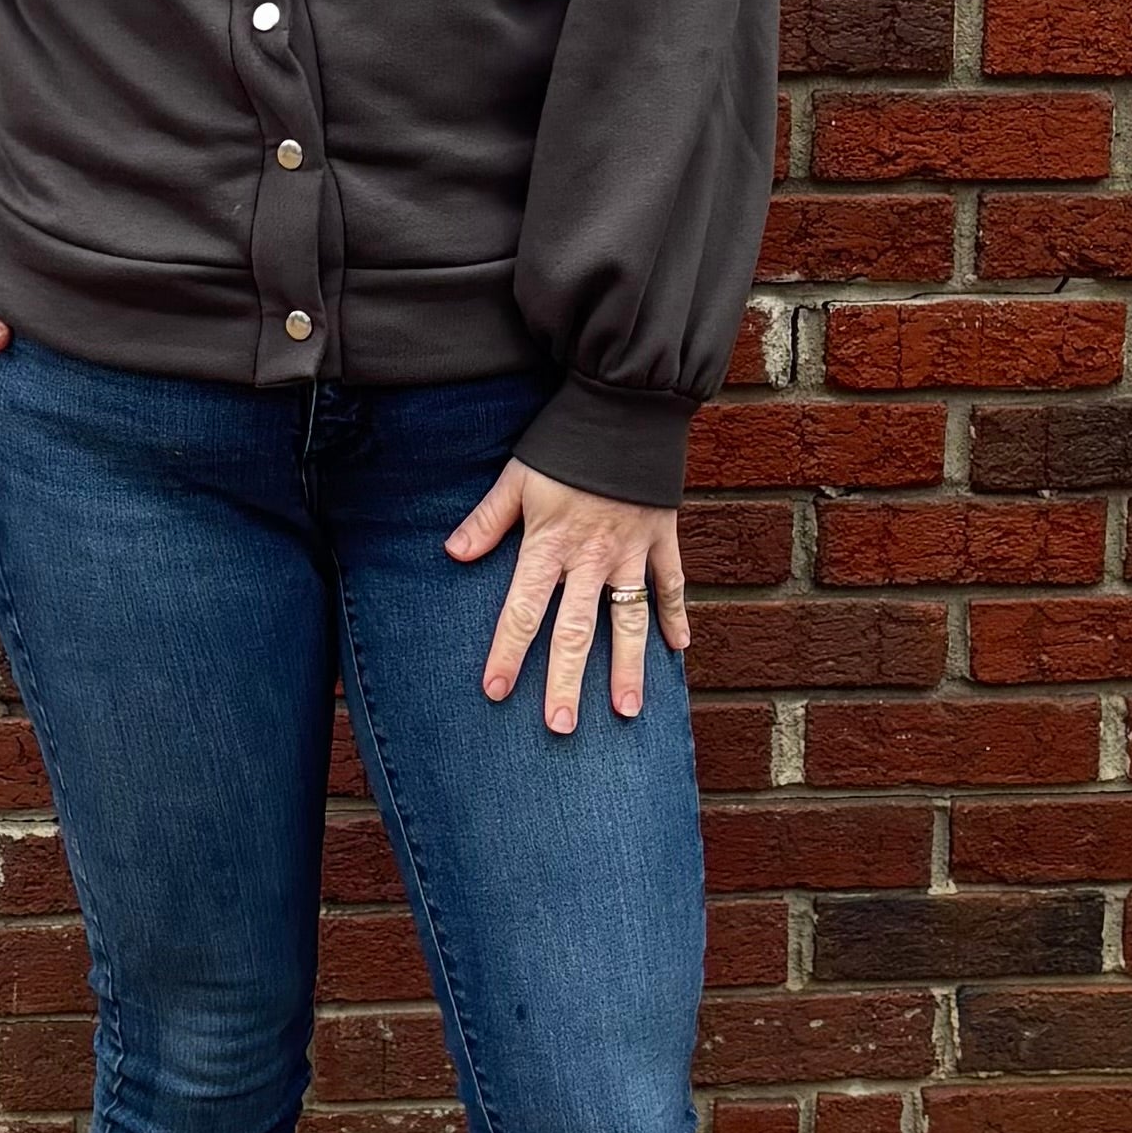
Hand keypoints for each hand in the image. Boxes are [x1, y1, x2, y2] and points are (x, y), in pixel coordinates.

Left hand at [444, 458, 689, 734]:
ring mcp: (632, 551)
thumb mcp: (517, 477)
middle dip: (567, 681)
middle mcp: (591, 557)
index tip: (497, 691)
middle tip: (561, 726)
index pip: (523, 610)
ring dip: (628, 666)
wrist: (623, 406)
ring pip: (629, 619)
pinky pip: (671, 584)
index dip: (509, 652)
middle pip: (576, 630)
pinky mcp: (662, 537)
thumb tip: (453, 553)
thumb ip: (488, 520)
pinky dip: (675, 615)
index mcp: (550, 545)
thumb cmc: (563, 443)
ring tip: (627, 710)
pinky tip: (679, 650)